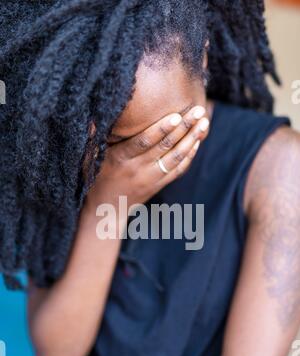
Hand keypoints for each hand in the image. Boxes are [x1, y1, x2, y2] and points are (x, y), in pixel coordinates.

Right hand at [86, 105, 209, 211]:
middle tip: (198, 110)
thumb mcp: (90, 160)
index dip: (161, 129)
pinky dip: (189, 156)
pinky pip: (178, 170)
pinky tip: (198, 142)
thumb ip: (92, 138)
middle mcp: (138, 169)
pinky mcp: (159, 185)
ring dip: (192, 139)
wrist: (107, 212)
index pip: (144, 142)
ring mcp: (151, 178)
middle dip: (184, 127)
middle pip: (165, 146)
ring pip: (175, 157)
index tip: (176, 115)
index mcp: (121, 159)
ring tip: (204, 122)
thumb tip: (92, 116)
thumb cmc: (96, 181)